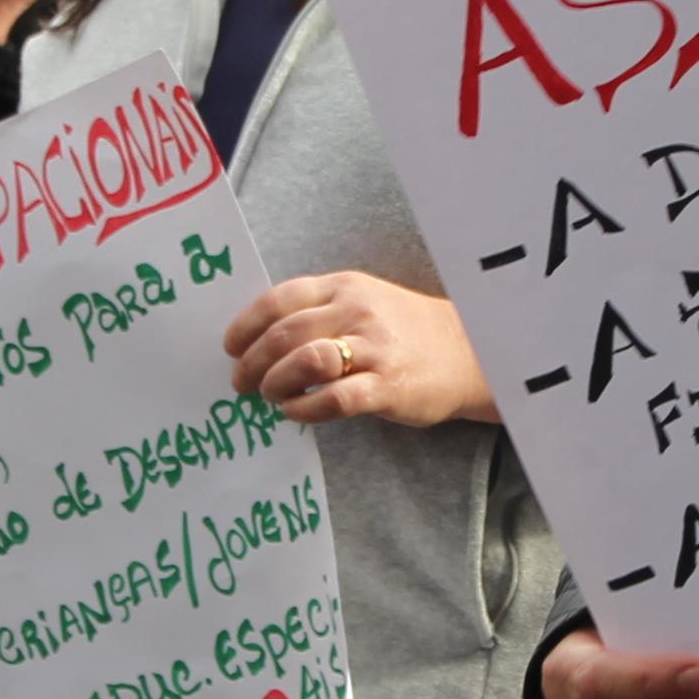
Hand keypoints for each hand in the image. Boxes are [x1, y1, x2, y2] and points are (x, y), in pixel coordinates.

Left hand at [223, 271, 489, 426]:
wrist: (469, 351)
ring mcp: (373, 349)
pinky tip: (294, 412)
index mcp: (344, 287)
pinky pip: (333, 399)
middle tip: (241, 382)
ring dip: (274, 382)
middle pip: (284, 334)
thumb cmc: (404, 330)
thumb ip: (319, 311)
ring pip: (305, 361)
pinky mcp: (386, 386)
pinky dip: (304, 408)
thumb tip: (260, 339)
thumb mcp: (363, 302)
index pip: (280, 299)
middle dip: (251, 362)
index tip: (230, 347)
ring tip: (269, 395)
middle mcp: (356, 312)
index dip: (246, 325)